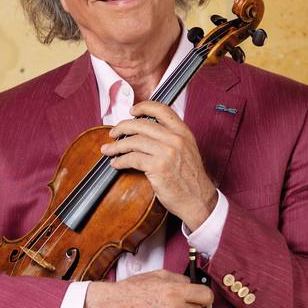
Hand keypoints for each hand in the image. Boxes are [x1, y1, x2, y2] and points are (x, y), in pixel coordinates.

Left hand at [100, 101, 217, 230]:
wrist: (198, 200)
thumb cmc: (190, 178)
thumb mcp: (186, 149)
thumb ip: (170, 137)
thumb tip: (144, 130)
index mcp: (183, 131)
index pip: (161, 110)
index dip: (144, 107)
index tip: (132, 110)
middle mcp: (176, 139)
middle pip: (141, 124)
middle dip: (122, 127)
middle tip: (113, 133)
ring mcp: (168, 152)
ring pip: (134, 141)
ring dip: (117, 145)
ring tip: (108, 150)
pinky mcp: (159, 167)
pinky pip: (133, 158)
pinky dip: (120, 160)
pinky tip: (116, 163)